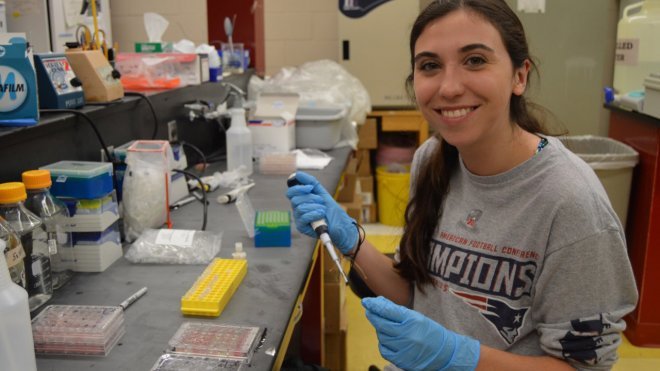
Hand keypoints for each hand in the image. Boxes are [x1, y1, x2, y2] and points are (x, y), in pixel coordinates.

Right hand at [286, 171, 357, 253]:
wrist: (340, 224)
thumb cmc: (331, 210)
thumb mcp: (322, 193)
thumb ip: (311, 182)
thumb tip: (298, 173)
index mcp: (301, 200)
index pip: (291, 192)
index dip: (298, 188)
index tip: (310, 187)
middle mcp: (297, 209)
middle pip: (295, 200)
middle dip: (311, 198)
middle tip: (321, 201)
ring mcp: (299, 218)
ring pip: (300, 208)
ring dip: (315, 206)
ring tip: (323, 210)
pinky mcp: (302, 227)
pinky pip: (304, 217)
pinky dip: (314, 214)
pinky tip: (321, 215)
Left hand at [362, 296, 479, 370]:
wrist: (444, 354)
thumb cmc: (429, 332)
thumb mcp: (416, 317)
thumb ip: (397, 311)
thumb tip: (378, 303)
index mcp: (412, 321)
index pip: (388, 311)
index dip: (375, 305)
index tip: (366, 301)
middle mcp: (406, 334)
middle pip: (381, 323)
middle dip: (373, 315)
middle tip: (369, 310)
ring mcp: (403, 348)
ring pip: (381, 336)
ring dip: (380, 330)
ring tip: (387, 327)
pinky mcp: (400, 360)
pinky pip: (384, 349)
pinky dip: (384, 343)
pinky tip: (389, 339)